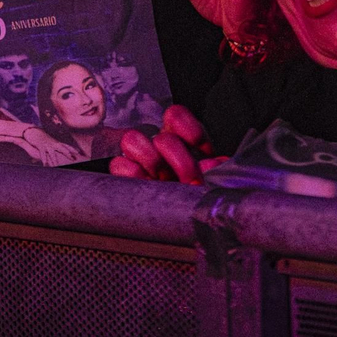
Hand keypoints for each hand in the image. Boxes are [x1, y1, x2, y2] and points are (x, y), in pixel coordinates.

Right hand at [109, 105, 224, 184]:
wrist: (188, 220)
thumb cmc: (201, 195)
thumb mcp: (215, 181)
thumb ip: (218, 172)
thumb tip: (212, 165)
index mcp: (181, 139)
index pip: (175, 116)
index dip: (189, 129)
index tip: (203, 150)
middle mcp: (159, 145)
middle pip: (162, 137)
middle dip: (180, 161)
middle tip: (191, 180)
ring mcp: (139, 159)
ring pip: (131, 139)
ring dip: (152, 161)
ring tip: (164, 181)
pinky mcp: (123, 176)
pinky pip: (118, 164)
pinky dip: (132, 174)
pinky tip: (148, 188)